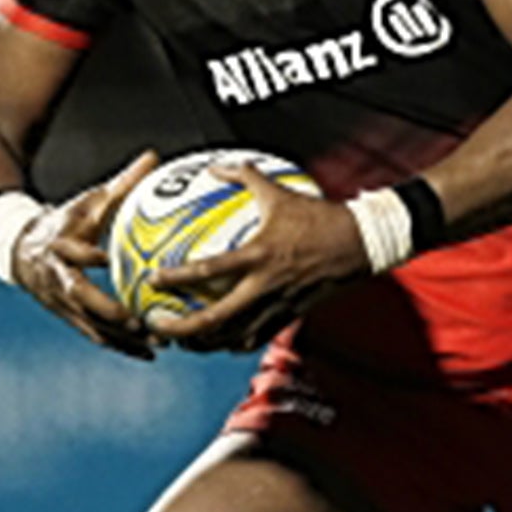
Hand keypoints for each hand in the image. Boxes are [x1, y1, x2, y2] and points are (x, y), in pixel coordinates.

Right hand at [12, 152, 158, 360]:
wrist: (19, 248)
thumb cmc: (65, 221)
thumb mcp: (88, 201)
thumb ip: (121, 184)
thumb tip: (154, 156)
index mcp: (58, 246)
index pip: (71, 251)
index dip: (86, 256)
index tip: (107, 259)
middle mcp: (56, 278)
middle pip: (79, 298)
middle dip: (106, 311)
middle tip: (139, 320)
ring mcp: (59, 302)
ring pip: (89, 324)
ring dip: (120, 337)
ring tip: (157, 343)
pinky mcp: (67, 317)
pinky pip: (95, 335)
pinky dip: (120, 345)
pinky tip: (150, 353)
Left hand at [149, 164, 369, 352]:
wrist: (360, 244)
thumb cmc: (320, 217)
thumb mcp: (279, 192)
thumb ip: (244, 177)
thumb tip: (215, 167)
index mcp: (259, 255)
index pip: (209, 271)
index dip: (176, 278)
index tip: (151, 280)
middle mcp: (265, 286)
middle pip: (215, 319)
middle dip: (181, 328)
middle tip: (155, 325)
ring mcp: (278, 305)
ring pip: (233, 337)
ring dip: (204, 343)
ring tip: (182, 341)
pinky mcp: (290, 316)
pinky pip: (257, 338)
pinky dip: (234, 344)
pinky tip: (220, 342)